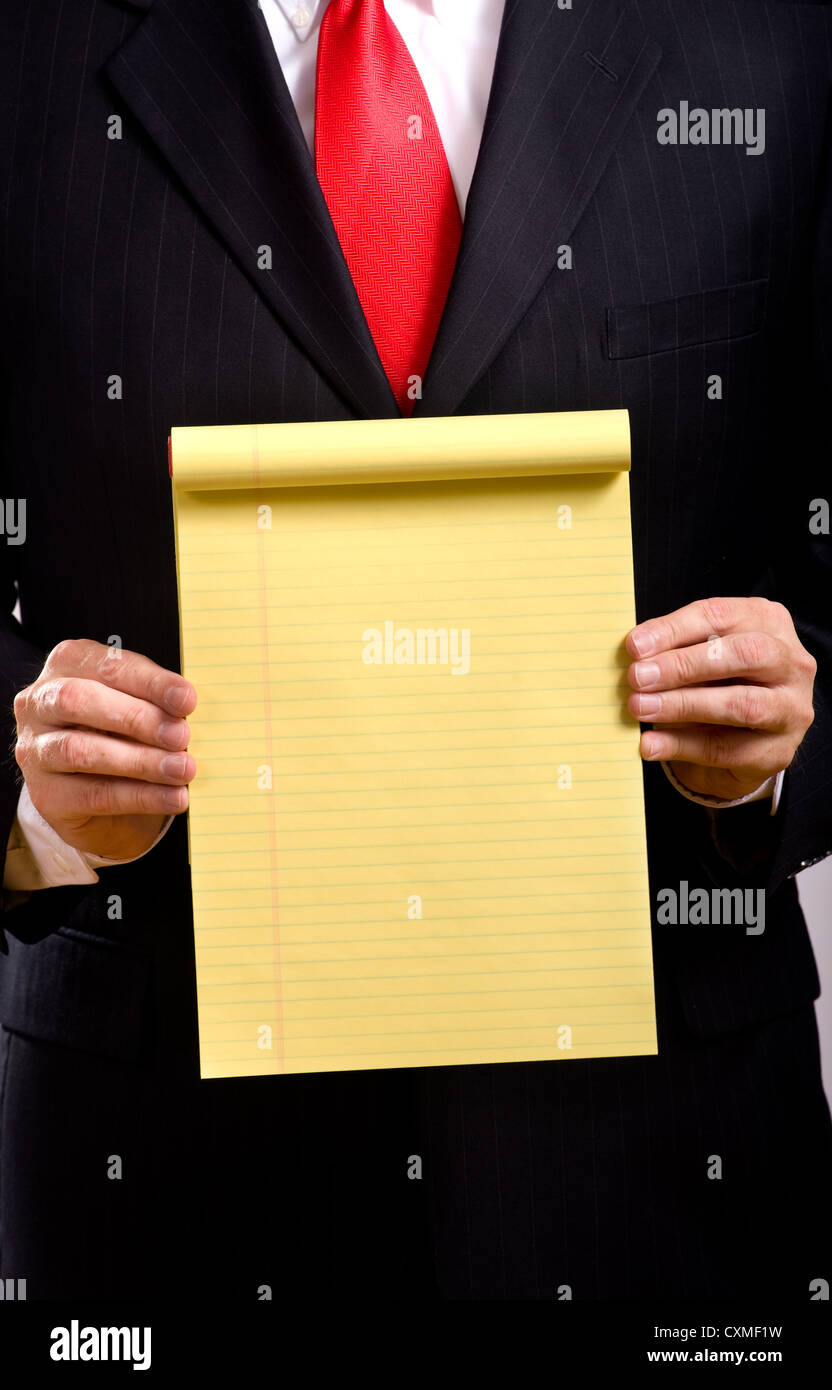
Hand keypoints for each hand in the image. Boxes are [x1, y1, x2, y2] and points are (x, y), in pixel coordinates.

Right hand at [13, 638, 196, 859]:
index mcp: (67, 666)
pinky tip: (173, 797)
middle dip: (136, 718)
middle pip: (78, 700)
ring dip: (140, 761)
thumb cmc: (125, 735)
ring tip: (182, 769)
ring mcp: (35, 750)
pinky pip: (94, 795)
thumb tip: (187, 705)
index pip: (106, 665)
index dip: (149, 682)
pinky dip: (140, 796)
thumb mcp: (141, 709)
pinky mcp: (46, 794)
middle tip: (181, 735)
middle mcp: (40, 703)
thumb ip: (158, 703)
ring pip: (81, 750)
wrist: (104, 797)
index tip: (186, 699)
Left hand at [624, 597, 815, 800]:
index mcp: (768, 622)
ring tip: (640, 707)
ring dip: (684, 705)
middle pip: (745, 654)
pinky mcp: (778, 751)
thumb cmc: (717, 683)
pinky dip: (682, 746)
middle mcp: (791, 662)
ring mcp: (791, 708)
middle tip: (638, 677)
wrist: (742, 739)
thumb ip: (674, 649)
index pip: (722, 616)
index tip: (635, 646)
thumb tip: (635, 650)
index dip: (675, 629)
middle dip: (685, 665)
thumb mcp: (699, 655)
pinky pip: (728, 749)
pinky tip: (650, 744)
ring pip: (742, 705)